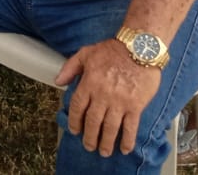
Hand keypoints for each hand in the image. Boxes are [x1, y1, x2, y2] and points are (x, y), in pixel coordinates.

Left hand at [57, 39, 161, 157]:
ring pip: (110, 128)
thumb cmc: (113, 50)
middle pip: (93, 121)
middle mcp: (102, 95)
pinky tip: (124, 148)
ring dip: (106, 142)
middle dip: (90, 137)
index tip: (75, 130)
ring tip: (103, 151)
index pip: (78, 107)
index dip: (74, 121)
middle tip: (89, 146)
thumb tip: (58, 81)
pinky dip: (127, 140)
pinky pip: (130, 127)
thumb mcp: (86, 53)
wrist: (139, 47)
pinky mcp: (136, 105)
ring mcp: (119, 102)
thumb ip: (70, 67)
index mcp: (89, 83)